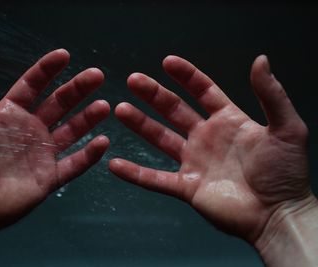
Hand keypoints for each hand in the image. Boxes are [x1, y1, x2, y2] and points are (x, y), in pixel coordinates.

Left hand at [0, 49, 109, 238]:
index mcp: (10, 113)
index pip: (33, 85)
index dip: (48, 69)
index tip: (64, 55)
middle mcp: (31, 129)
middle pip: (59, 103)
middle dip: (78, 88)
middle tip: (97, 75)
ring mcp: (42, 153)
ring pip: (72, 130)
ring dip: (88, 118)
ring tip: (105, 106)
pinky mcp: (50, 177)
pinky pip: (74, 164)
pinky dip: (89, 154)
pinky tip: (102, 141)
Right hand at [109, 55, 311, 242]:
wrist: (278, 214)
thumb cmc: (286, 171)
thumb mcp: (287, 128)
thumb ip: (272, 95)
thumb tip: (260, 59)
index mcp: (227, 120)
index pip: (202, 91)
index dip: (186, 76)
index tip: (167, 62)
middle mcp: (206, 137)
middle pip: (174, 110)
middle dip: (153, 94)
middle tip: (133, 80)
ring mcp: (193, 162)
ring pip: (160, 139)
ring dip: (140, 124)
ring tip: (120, 109)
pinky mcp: (185, 187)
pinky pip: (155, 179)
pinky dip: (134, 173)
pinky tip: (114, 164)